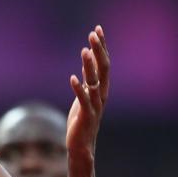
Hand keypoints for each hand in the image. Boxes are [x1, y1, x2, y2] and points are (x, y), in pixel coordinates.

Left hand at [66, 25, 109, 161]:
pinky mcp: (85, 116)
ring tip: (84, 50)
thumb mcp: (84, 97)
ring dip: (89, 65)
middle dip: (98, 50)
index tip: (97, 29)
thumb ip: (87, 82)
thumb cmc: (81, 122)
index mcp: (101, 89)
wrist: (81, 147)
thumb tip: (87, 65)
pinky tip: (72, 78)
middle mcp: (101, 95)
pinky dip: (78, 89)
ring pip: (94, 82)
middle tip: (92, 33)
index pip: (104, 63)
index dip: (102, 46)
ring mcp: (94, 105)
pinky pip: (83, 100)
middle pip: (103, 68)